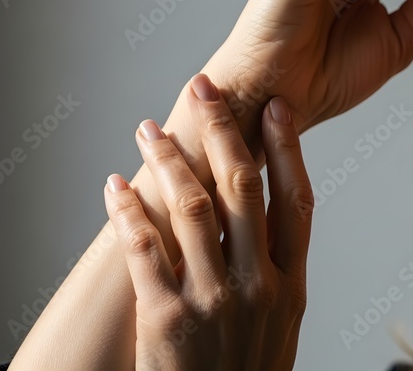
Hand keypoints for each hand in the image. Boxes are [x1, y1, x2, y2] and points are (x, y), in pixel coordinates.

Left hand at [103, 73, 311, 369]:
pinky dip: (128, 210)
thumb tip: (256, 215)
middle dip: (223, 130)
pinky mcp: (166, 318)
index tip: (276, 107)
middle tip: (204, 88)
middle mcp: (260, 285)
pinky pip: (143, 249)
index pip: (296, 201)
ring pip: (191, 208)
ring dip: (168, 159)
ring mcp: (213, 300)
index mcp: (292, 284)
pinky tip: (116, 185)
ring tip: (148, 128)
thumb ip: (274, 270)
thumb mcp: (281, 324)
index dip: (286, 149)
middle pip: (242, 189)